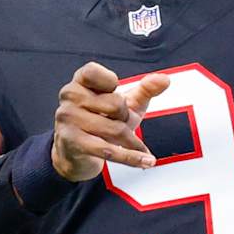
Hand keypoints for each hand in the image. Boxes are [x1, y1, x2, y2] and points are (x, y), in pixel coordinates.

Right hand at [51, 62, 171, 180]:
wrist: (75, 154)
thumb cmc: (101, 122)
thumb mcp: (124, 103)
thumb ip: (145, 89)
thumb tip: (165, 79)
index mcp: (79, 82)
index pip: (93, 72)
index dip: (109, 81)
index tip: (112, 90)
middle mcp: (70, 98)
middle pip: (115, 104)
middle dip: (125, 117)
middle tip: (118, 123)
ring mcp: (69, 121)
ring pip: (115, 129)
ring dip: (132, 141)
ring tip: (136, 145)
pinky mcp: (74, 143)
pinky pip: (109, 151)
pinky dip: (132, 157)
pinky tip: (147, 160)